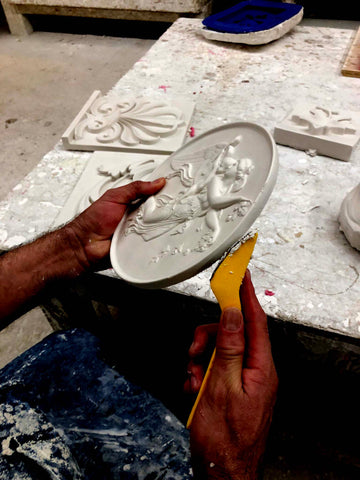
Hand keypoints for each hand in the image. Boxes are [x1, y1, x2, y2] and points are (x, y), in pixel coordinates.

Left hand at [64, 178, 164, 271]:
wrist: (84, 246)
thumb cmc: (93, 221)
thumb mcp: (114, 196)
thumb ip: (135, 188)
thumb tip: (155, 182)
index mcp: (133, 202)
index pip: (153, 195)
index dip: (164, 191)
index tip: (175, 188)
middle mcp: (138, 217)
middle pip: (159, 211)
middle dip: (166, 208)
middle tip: (172, 204)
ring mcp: (140, 232)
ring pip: (158, 228)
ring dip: (160, 225)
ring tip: (159, 220)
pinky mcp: (140, 246)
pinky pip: (152, 243)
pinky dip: (154, 241)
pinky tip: (155, 236)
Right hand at [186, 270, 277, 479]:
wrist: (222, 471)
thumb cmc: (225, 438)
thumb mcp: (222, 387)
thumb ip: (229, 348)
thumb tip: (233, 315)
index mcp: (261, 367)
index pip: (255, 321)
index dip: (246, 296)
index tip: (241, 276)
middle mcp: (256, 370)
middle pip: (232, 334)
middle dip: (208, 337)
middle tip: (194, 351)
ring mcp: (244, 380)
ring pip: (220, 350)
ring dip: (201, 359)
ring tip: (193, 378)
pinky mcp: (233, 388)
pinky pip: (216, 367)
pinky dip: (202, 372)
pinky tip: (195, 387)